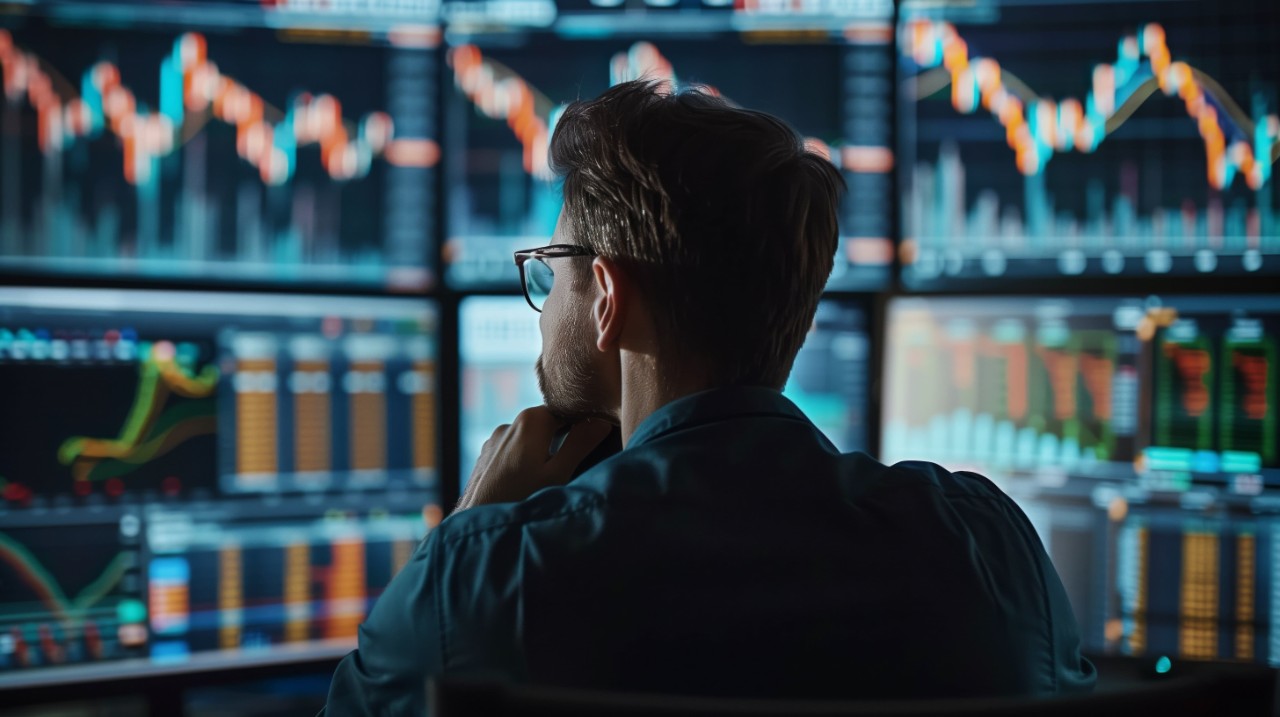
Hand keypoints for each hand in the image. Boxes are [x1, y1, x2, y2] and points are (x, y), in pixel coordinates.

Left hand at [457, 407, 614, 511]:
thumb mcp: (558, 474)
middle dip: (560, 443)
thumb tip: (601, 422)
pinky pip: (513, 454)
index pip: (566, 412)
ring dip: (541, 455)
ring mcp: (495, 441)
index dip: (580, 427)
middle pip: (547, 426)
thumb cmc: (519, 500)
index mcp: (530, 420)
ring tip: (545, 484)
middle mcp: (510, 424)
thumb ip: (580, 444)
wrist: (478, 526)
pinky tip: (526, 487)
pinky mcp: (486, 457)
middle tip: (569, 470)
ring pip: (529, 441)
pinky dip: (523, 464)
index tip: (590, 447)